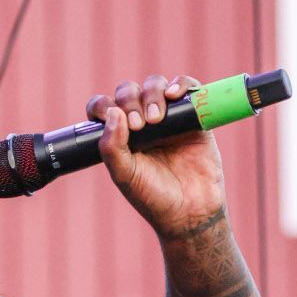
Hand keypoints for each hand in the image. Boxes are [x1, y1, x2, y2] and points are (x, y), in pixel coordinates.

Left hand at [90, 74, 226, 240]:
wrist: (191, 211)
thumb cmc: (154, 197)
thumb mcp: (124, 176)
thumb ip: (112, 147)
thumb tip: (113, 113)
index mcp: (120, 136)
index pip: (104, 108)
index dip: (103, 106)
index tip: (107, 116)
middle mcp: (142, 123)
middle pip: (129, 92)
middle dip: (129, 101)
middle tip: (138, 125)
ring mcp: (169, 118)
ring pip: (155, 86)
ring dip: (152, 94)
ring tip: (156, 118)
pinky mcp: (194, 116)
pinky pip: (187, 87)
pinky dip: (181, 84)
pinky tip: (175, 94)